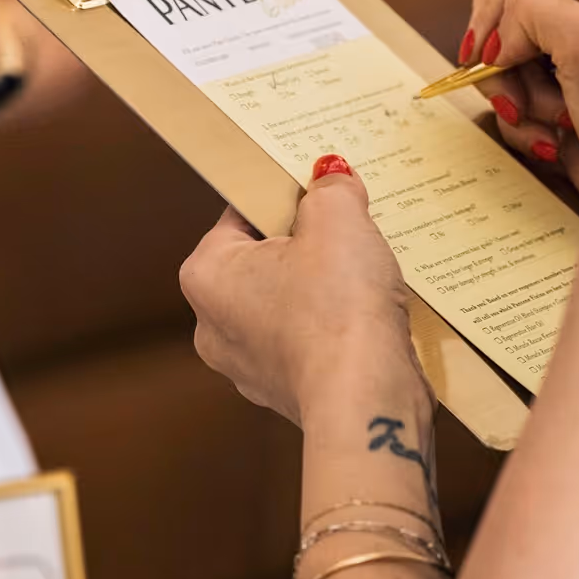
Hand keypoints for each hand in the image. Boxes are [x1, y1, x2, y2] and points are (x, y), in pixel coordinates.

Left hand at [181, 157, 421, 427]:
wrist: (367, 401)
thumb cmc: (338, 309)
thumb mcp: (339, 221)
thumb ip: (331, 190)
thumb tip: (331, 177)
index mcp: (206, 275)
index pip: (240, 215)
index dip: (284, 197)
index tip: (319, 191)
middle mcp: (215, 326)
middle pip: (266, 262)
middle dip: (308, 246)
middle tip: (349, 231)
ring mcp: (250, 367)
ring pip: (291, 305)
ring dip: (326, 290)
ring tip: (368, 276)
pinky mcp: (290, 393)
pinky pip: (313, 344)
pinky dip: (339, 330)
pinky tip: (372, 319)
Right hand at [461, 0, 578, 198]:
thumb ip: (529, 10)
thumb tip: (494, 39)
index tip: (494, 50)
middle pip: (501, 2)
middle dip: (505, 56)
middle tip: (524, 94)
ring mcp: (572, 48)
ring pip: (498, 52)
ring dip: (514, 95)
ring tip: (556, 122)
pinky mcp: (558, 90)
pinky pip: (507, 90)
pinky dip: (520, 121)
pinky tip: (555, 141)